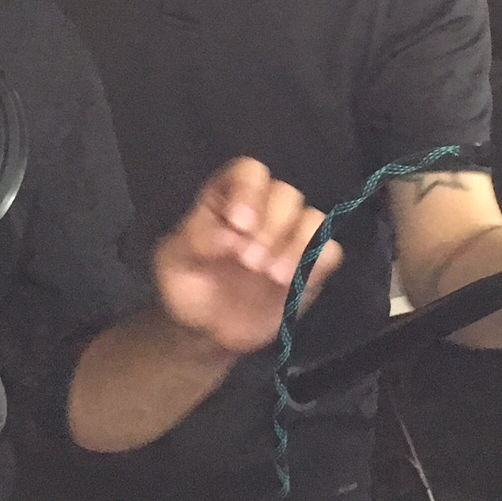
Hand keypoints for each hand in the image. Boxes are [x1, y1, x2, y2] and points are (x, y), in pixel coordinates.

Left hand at [153, 158, 343, 355]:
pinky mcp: (309, 266)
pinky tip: (292, 281)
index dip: (249, 192)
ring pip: (312, 218)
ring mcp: (289, 237)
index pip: (250, 172)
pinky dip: (317, 262)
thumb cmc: (186, 284)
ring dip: (296, 245)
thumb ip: (193, 239)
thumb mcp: (172, 260)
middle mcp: (264, 209)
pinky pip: (329, 251)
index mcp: (228, 196)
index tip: (239, 224)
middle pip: (285, 193)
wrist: (204, 328)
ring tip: (271, 276)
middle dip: (271, 227)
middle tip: (248, 262)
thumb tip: (226, 235)